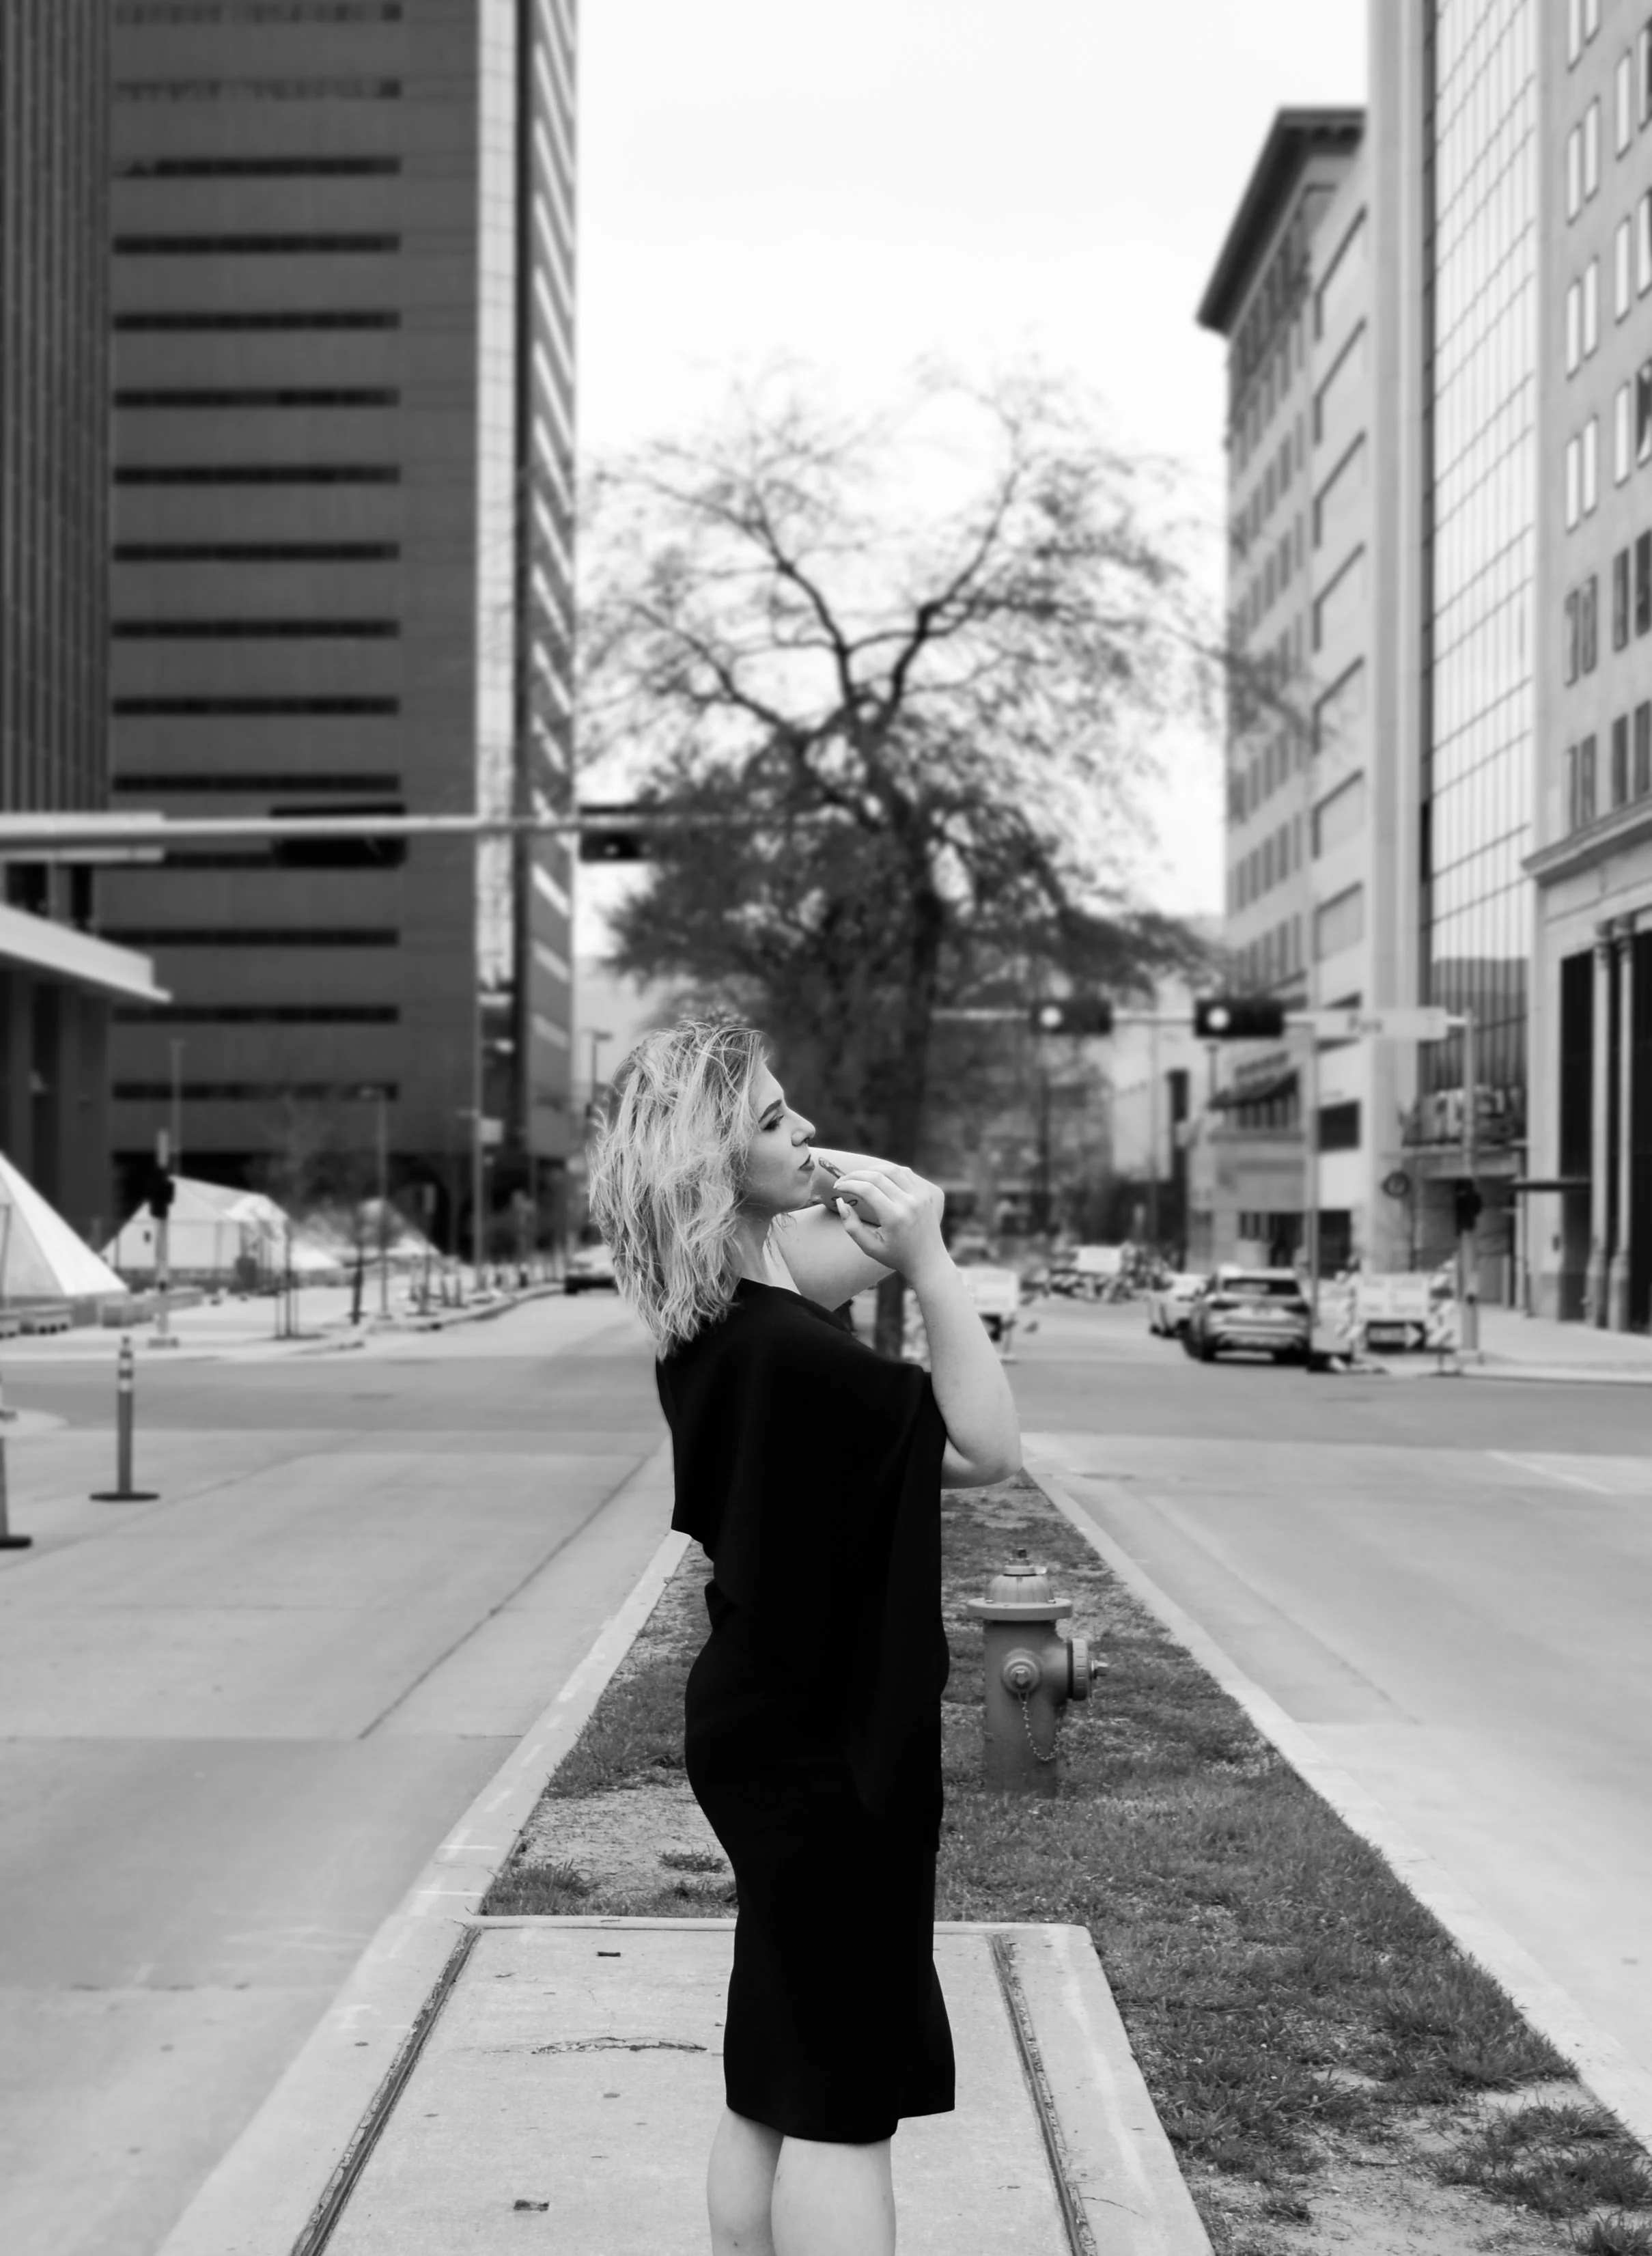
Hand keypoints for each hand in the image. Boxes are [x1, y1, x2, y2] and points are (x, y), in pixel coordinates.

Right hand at [824, 1161, 947, 1283]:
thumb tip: (840, 1201)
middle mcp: (910, 1203)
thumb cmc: (897, 1256)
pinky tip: (879, 1178)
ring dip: (872, 1169)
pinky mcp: (927, 1194)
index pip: (867, 1189)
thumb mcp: (870, 1247)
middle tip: (843, 1180)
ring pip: (893, 1170)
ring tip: (859, 1177)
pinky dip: (890, 1171)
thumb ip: (851, 1226)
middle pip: (878, 1176)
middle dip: (855, 1175)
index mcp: (895, 1217)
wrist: (929, 1261)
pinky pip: (907, 1173)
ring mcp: (921, 1196)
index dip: (848, 1184)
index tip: (837, 1187)